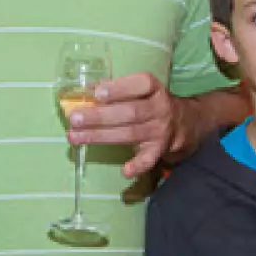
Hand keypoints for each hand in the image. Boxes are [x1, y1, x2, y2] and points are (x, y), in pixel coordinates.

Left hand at [64, 71, 178, 178]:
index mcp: (154, 88)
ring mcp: (161, 130)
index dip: (119, 88)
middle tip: (74, 119)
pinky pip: (149, 159)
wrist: (181, 122)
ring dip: (101, 136)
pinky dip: (138, 166)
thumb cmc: (148, 101)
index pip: (141, 84)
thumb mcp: (137, 90)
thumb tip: (86, 91)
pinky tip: (124, 171)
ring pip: (130, 134)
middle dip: (100, 116)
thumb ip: (114, 89)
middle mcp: (160, 108)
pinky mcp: (159, 149)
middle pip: (130, 112)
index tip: (97, 94)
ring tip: (75, 137)